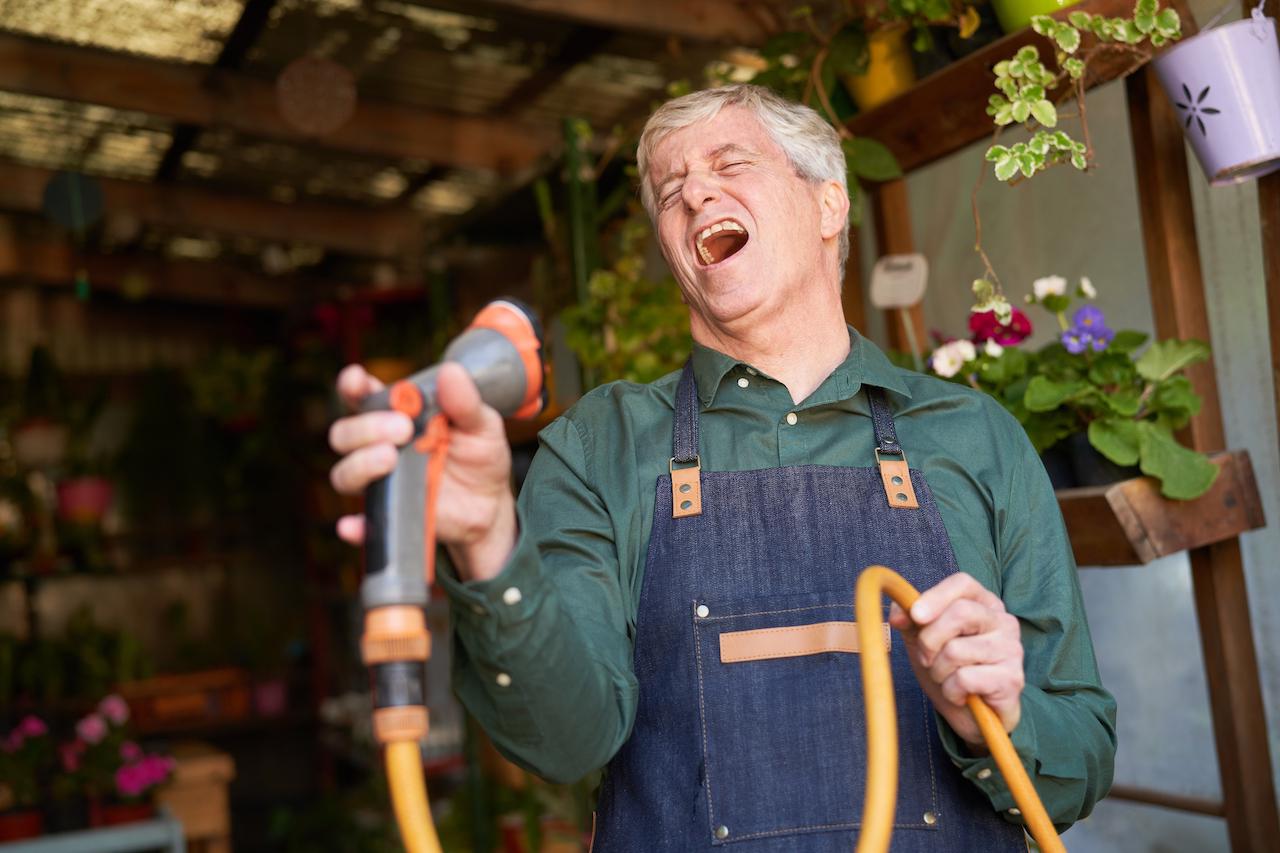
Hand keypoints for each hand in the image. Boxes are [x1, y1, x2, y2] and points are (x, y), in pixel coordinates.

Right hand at [327, 362, 517, 580]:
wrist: (491, 503)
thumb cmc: (479, 454)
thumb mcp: (482, 425)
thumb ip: (465, 401)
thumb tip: (451, 372)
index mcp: (397, 415)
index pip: (362, 396)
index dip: (352, 386)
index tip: (356, 380)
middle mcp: (379, 446)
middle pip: (345, 433)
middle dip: (366, 427)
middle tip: (402, 428)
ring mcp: (381, 481)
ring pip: (345, 473)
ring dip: (360, 464)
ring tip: (391, 458)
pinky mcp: (390, 514)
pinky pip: (364, 523)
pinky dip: (356, 525)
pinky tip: (354, 525)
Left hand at [888, 572, 1023, 748]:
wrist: (971, 717)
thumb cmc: (949, 671)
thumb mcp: (923, 640)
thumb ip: (910, 620)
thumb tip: (898, 613)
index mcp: (984, 604)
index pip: (963, 584)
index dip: (935, 596)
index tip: (915, 616)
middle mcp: (1003, 621)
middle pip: (960, 613)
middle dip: (929, 640)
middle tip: (926, 659)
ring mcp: (1012, 649)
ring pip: (957, 650)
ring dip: (939, 671)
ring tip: (947, 679)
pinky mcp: (1012, 679)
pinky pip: (965, 679)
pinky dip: (951, 691)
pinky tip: (960, 695)